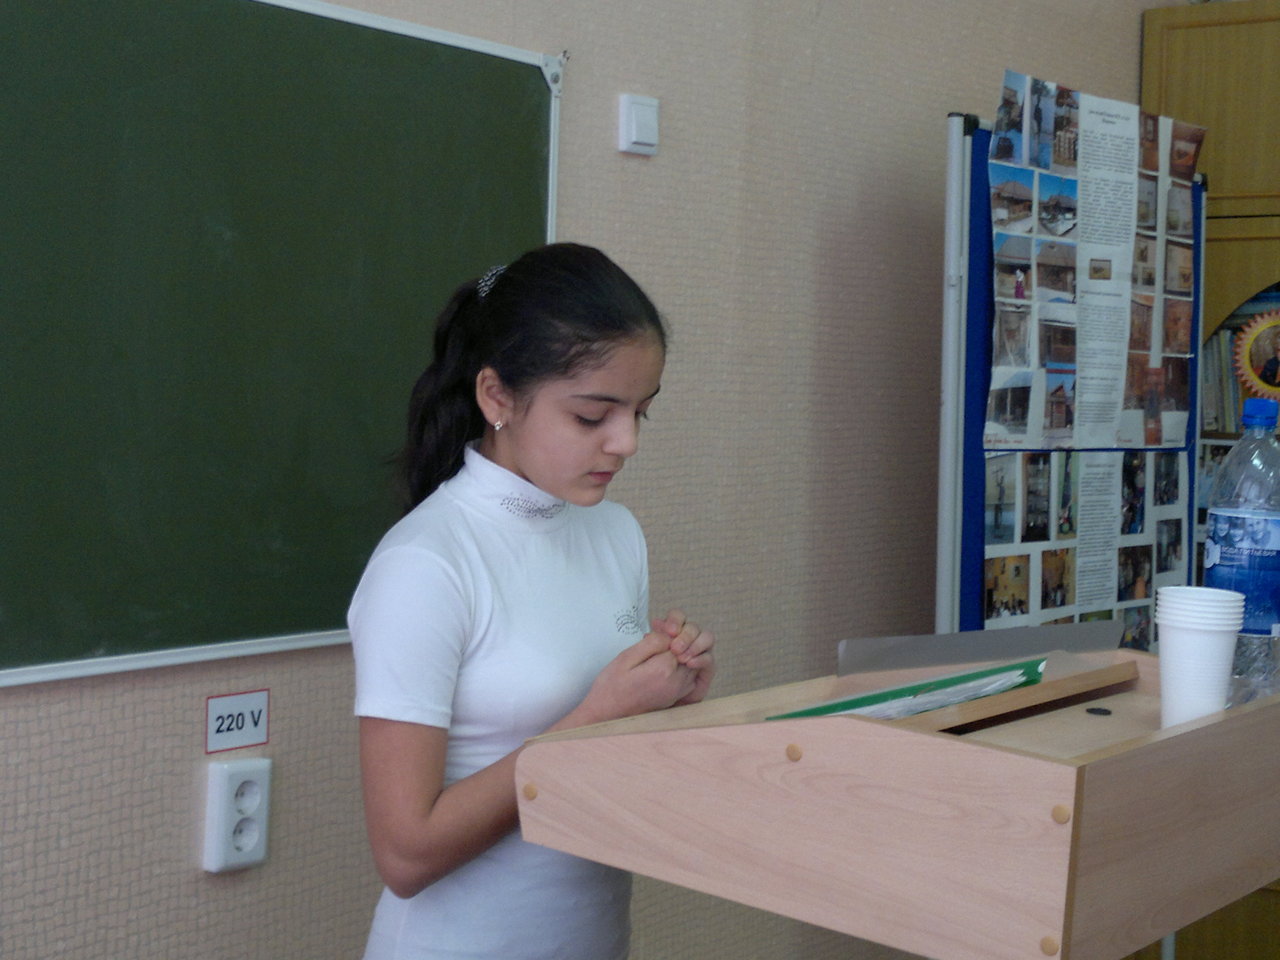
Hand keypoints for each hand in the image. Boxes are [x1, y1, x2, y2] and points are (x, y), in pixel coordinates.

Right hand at [567, 632, 696, 727]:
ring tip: (656, 656)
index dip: (666, 634)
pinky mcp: (675, 698)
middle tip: (653, 645)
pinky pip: (688, 678)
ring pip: (691, 664)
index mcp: (663, 669)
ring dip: (679, 656)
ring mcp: (677, 692)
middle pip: (688, 652)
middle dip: (675, 644)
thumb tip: (669, 636)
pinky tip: (661, 668)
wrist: (606, 713)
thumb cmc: (612, 684)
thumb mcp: (627, 656)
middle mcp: (676, 682)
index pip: (678, 640)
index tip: (649, 638)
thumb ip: (651, 643)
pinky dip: (680, 669)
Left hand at [651, 609, 715, 704]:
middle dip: (686, 635)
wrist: (655, 702)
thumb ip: (653, 639)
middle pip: (693, 627)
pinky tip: (689, 664)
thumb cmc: (646, 677)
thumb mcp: (644, 656)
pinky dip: (701, 658)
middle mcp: (688, 641)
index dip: (676, 620)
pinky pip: (710, 659)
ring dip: (695, 644)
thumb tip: (656, 622)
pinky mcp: (706, 669)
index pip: (678, 617)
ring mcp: (699, 653)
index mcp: (673, 633)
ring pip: (707, 638)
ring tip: (682, 657)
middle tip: (675, 648)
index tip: (669, 631)